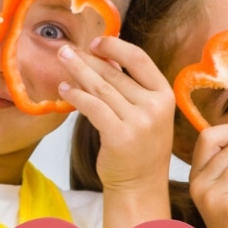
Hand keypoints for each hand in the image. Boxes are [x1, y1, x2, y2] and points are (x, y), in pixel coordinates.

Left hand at [56, 37, 174, 191]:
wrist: (140, 184)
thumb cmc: (140, 147)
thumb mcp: (146, 113)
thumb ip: (131, 87)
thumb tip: (104, 57)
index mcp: (164, 95)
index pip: (139, 59)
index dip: (115, 47)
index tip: (95, 42)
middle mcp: (154, 107)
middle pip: (115, 73)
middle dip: (87, 59)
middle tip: (65, 49)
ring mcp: (139, 122)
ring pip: (101, 88)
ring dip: (78, 72)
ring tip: (62, 61)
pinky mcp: (119, 136)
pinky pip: (93, 107)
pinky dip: (76, 95)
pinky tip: (64, 89)